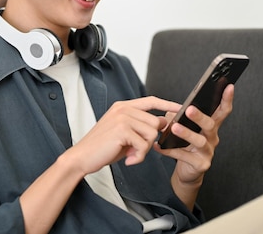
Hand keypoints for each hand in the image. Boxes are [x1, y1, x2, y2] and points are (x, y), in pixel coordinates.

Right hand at [65, 96, 180, 175]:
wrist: (82, 156)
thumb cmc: (103, 147)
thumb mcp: (124, 133)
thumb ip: (140, 126)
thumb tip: (163, 124)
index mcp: (123, 106)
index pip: (151, 101)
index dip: (167, 105)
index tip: (180, 108)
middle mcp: (123, 109)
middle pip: (156, 122)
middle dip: (151, 141)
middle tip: (138, 151)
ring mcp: (122, 118)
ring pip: (152, 134)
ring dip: (145, 150)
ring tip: (132, 155)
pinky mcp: (122, 130)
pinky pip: (144, 145)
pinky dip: (139, 157)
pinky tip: (129, 160)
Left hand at [153, 85, 234, 205]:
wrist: (186, 171)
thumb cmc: (186, 145)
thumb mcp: (184, 128)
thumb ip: (179, 117)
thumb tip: (171, 110)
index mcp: (210, 126)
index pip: (222, 111)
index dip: (226, 99)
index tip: (228, 85)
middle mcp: (212, 138)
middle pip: (210, 125)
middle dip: (200, 116)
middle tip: (189, 109)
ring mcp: (208, 152)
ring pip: (200, 141)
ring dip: (186, 133)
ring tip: (173, 127)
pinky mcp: (201, 165)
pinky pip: (186, 157)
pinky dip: (171, 151)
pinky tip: (159, 146)